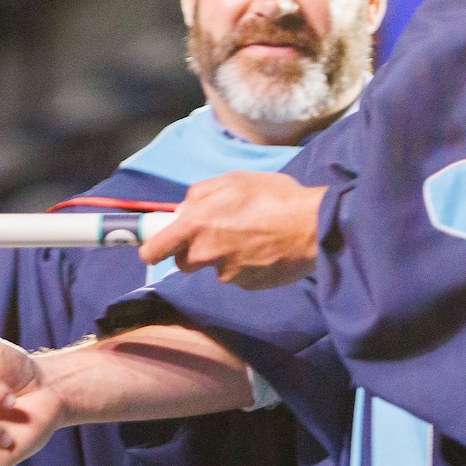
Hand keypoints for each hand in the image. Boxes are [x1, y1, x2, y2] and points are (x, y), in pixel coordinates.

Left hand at [140, 171, 324, 288]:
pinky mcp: (247, 285)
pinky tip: (264, 250)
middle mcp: (206, 253)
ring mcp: (227, 273)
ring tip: (250, 237)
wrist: (312, 225)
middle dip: (193, 251)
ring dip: (223, 257)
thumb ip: (200, 194)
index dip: (152, 249)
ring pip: (214, 268)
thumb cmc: (273, 196)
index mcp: (195, 225)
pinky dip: (245, 266)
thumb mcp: (232, 181)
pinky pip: (238, 276)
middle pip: (184, 262)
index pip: (154, 250)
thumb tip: (183, 209)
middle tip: (217, 234)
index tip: (155, 248)